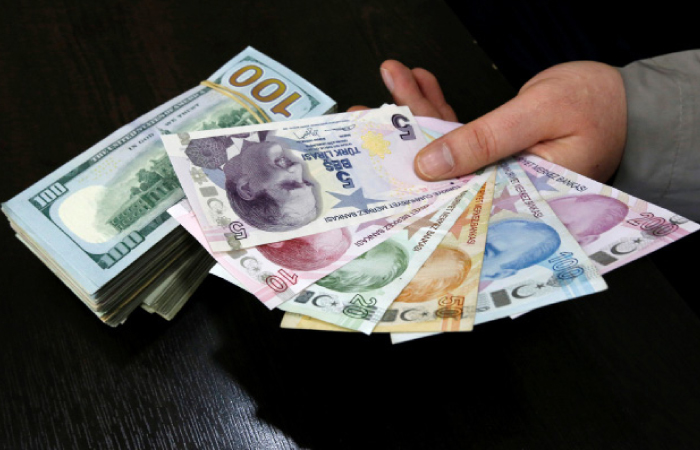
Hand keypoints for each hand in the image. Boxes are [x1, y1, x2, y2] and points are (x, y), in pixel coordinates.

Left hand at [350, 60, 626, 182]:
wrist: (625, 100)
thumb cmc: (597, 108)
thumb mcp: (537, 118)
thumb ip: (483, 142)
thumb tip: (428, 164)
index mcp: (509, 201)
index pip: (448, 199)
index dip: (408, 183)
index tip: (373, 163)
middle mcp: (495, 190)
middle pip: (436, 171)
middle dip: (399, 143)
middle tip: (362, 121)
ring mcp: (492, 168)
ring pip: (442, 145)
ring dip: (414, 112)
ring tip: (388, 83)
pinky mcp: (493, 148)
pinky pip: (457, 130)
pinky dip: (437, 106)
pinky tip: (416, 82)